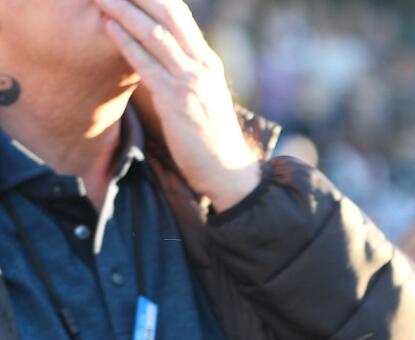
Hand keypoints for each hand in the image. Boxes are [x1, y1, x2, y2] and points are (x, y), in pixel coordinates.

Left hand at [96, 0, 260, 210]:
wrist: (229, 171)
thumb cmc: (210, 138)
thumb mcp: (202, 96)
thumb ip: (183, 73)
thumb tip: (155, 58)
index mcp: (208, 61)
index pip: (179, 15)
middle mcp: (203, 66)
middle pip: (168, 15)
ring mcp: (192, 82)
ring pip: (155, 34)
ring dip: (124, 11)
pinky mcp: (179, 101)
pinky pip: (147, 65)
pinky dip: (126, 43)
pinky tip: (109, 27)